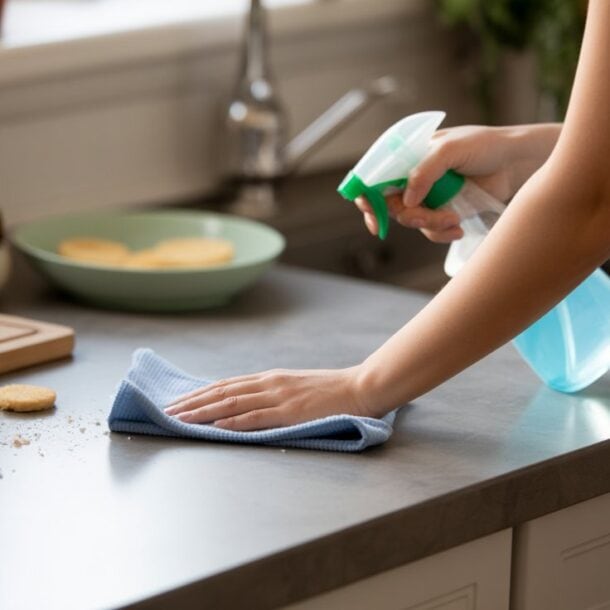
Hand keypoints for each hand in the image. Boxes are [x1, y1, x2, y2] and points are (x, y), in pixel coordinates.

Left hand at [164, 366, 377, 430]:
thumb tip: (248, 403)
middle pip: (222, 392)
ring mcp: (279, 397)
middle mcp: (269, 384)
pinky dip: (234, 421)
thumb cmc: (330, 391)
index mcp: (270, 378)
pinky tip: (216, 426)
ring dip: (203, 411)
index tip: (178, 401)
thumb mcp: (295, 387)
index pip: (226, 384)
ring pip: (232, 403)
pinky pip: (257, 417)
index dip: (200, 393)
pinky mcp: (291, 412)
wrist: (359, 388)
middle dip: (192, 402)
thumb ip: (272, 393)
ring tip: (181, 419)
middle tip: (167, 411)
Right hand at [354, 123, 560, 242]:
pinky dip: (441, 233)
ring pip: (411, 220)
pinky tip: (458, 227)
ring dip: (430, 225)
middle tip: (424, 219)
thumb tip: (406, 200)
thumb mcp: (451, 150)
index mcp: (407, 155)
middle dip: (408, 216)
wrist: (516, 164)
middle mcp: (412, 176)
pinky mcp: (441, 212)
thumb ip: (425, 171)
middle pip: (390, 204)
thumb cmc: (485, 146)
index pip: (375, 175)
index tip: (373, 216)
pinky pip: (429, 231)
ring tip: (453, 220)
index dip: (367, 196)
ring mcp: (426, 196)